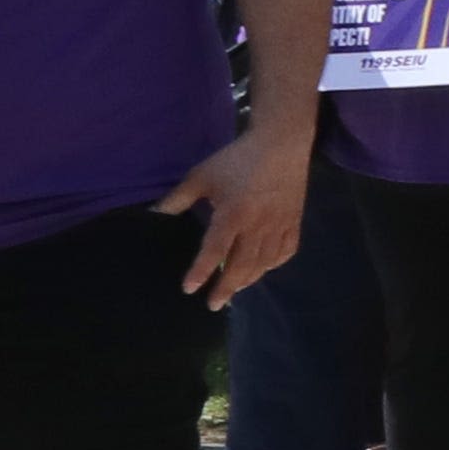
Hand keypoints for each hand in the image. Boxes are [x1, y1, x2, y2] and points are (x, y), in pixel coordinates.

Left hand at [161, 127, 306, 302]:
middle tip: (213, 304)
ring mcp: (279, 226)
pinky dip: (272, 265)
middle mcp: (257, 225)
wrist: (281, 145)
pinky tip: (260, 269)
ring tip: (233, 290)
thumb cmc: (237, 159)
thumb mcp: (202, 175)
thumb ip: (178, 198)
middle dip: (226, 287)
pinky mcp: (293, 223)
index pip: (215, 250)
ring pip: (263, 263)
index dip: (201, 271)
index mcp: (233, 213)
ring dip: (247, 280)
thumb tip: (154, 215)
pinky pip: (285, 253)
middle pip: (241, 265)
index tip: (189, 289)